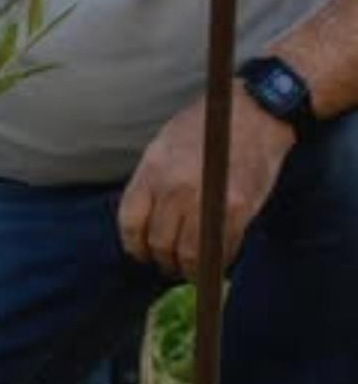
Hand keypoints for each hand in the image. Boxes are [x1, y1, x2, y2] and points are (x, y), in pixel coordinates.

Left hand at [117, 86, 294, 279]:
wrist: (253, 113)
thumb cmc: (204, 128)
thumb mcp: (162, 146)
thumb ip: (150, 181)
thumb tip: (143, 219)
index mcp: (152, 170)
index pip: (130, 222)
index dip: (133, 245)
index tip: (140, 252)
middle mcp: (175, 188)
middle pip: (158, 242)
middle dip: (160, 259)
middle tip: (166, 264)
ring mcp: (207, 200)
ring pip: (188, 254)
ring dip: (186, 269)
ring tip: (188, 268)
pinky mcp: (238, 210)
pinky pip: (221, 250)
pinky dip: (217, 263)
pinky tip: (215, 261)